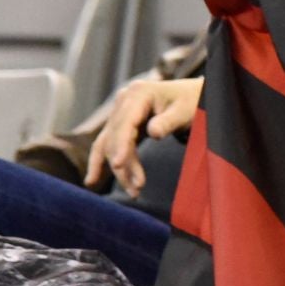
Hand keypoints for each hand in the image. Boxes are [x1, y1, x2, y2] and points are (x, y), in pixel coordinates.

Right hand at [86, 77, 203, 198]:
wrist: (192, 95)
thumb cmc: (191, 101)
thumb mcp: (185, 110)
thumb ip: (168, 121)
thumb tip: (153, 133)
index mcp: (139, 93)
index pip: (125, 123)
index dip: (120, 145)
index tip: (119, 165)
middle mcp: (124, 100)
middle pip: (115, 137)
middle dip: (124, 165)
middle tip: (138, 189)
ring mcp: (120, 110)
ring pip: (109, 144)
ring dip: (118, 169)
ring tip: (133, 192)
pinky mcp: (120, 122)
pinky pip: (107, 143)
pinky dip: (101, 162)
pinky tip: (91, 180)